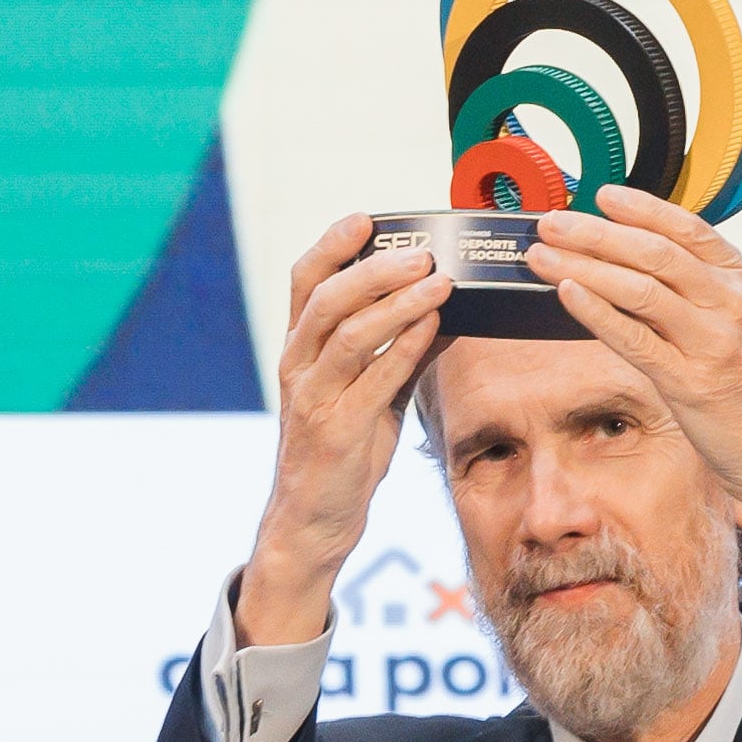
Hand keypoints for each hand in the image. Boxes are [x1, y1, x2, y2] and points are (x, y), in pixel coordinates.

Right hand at [238, 215, 449, 646]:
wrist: (312, 522)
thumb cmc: (342, 454)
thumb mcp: (369, 394)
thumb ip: (397, 352)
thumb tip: (443, 308)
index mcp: (300, 351)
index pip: (306, 281)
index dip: (333, 245)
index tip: (368, 219)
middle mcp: (298, 367)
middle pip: (326, 297)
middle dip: (375, 267)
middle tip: (422, 250)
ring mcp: (312, 399)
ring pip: (348, 333)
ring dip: (397, 302)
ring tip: (438, 281)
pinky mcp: (335, 432)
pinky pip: (372, 379)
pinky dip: (404, 348)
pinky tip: (434, 328)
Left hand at [522, 183, 741, 566]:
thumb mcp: (735, 323)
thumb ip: (695, 290)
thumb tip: (632, 264)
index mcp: (739, 280)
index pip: (685, 228)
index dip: (640, 208)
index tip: (600, 194)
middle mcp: (728, 302)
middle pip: (653, 251)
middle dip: (595, 233)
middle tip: (552, 222)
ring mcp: (710, 341)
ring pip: (639, 289)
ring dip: (582, 266)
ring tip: (542, 256)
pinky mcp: (689, 382)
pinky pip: (633, 338)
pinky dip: (595, 311)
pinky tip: (566, 293)